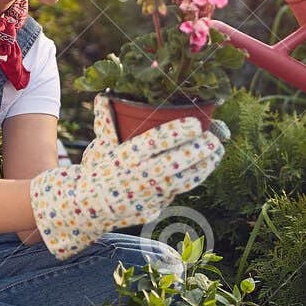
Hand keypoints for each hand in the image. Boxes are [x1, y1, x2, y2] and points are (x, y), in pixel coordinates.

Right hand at [30, 95, 225, 259]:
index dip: (177, 132)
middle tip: (214, 138)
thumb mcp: (100, 147)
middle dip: (198, 150)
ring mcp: (148, 195)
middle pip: (175, 162)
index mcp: (125, 156)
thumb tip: (102, 95)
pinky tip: (204, 167)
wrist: (87, 209)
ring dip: (204, 166)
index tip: (195, 123)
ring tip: (217, 152)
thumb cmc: (97, 172)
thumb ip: (106, 121)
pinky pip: (178, 191)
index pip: (155, 141)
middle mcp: (138, 176)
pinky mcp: (154, 207)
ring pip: (183, 181)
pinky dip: (193, 179)